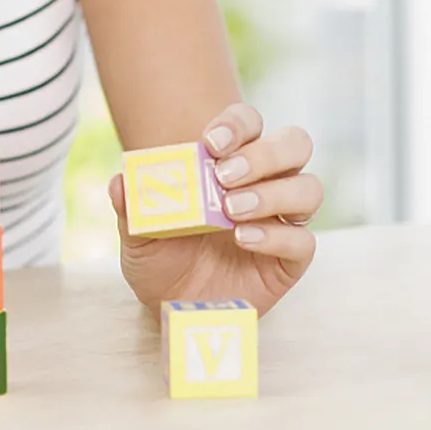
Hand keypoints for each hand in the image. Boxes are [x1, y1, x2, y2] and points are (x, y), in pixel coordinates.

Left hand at [110, 103, 320, 317]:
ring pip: (308, 189)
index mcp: (229, 162)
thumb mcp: (136, 231)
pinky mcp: (290, 260)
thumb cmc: (159, 255)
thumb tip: (121, 181)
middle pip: (294, 145)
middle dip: (264, 153)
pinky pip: (303, 241)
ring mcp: (281, 220)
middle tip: (224, 175)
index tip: (210, 142)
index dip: (237, 124)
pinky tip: (242, 239)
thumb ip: (132, 205)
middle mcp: (264, 184)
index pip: (249, 123)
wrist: (169, 305)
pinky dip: (275, 237)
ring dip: (273, 194)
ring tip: (231, 210)